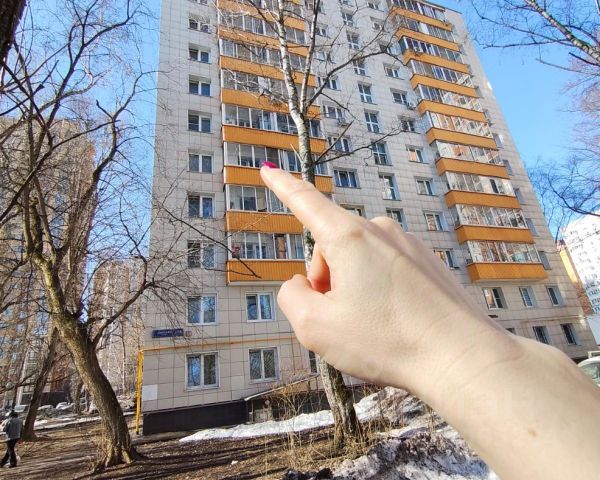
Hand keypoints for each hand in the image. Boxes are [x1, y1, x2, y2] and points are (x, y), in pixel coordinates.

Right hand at [260, 166, 515, 395]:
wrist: (462, 357)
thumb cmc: (387, 341)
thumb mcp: (315, 327)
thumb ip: (292, 297)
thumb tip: (302, 283)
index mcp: (349, 237)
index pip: (305, 202)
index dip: (282, 186)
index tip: (267, 168)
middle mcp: (380, 231)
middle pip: (331, 249)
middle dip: (326, 282)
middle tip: (342, 320)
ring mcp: (408, 245)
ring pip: (359, 262)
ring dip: (353, 290)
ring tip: (373, 327)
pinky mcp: (426, 263)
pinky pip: (387, 272)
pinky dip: (381, 295)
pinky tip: (396, 325)